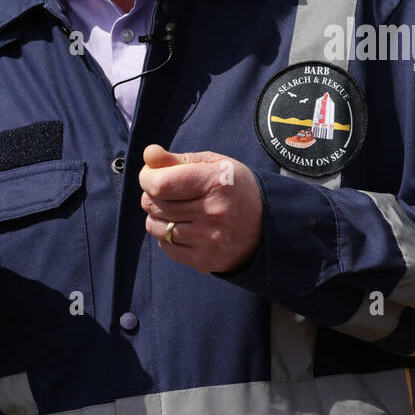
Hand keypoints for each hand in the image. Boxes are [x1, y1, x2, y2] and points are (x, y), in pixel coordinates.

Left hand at [139, 144, 263, 272]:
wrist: (267, 225)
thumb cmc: (234, 188)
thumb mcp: (214, 164)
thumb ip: (178, 159)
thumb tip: (148, 155)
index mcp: (216, 182)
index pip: (160, 184)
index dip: (147, 178)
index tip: (152, 175)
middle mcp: (213, 212)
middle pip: (155, 204)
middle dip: (152, 195)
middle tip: (166, 192)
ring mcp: (209, 239)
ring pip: (156, 227)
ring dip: (157, 217)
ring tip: (174, 211)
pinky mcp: (205, 259)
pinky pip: (166, 247)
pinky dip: (167, 236)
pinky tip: (183, 228)